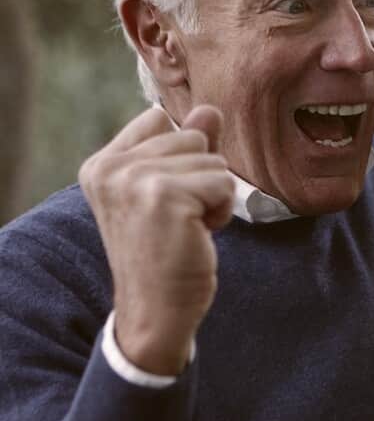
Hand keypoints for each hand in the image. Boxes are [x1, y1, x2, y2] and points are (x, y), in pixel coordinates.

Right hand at [79, 105, 233, 374]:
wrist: (156, 310)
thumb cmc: (166, 251)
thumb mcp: (171, 191)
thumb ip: (187, 148)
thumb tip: (210, 110)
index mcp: (102, 164)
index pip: (160, 119)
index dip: (181, 155)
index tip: (166, 198)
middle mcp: (111, 168)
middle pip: (191, 136)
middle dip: (201, 176)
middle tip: (179, 219)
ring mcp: (135, 180)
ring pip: (213, 159)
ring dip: (214, 195)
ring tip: (187, 227)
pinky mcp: (166, 197)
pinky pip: (223, 181)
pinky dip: (222, 209)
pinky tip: (198, 235)